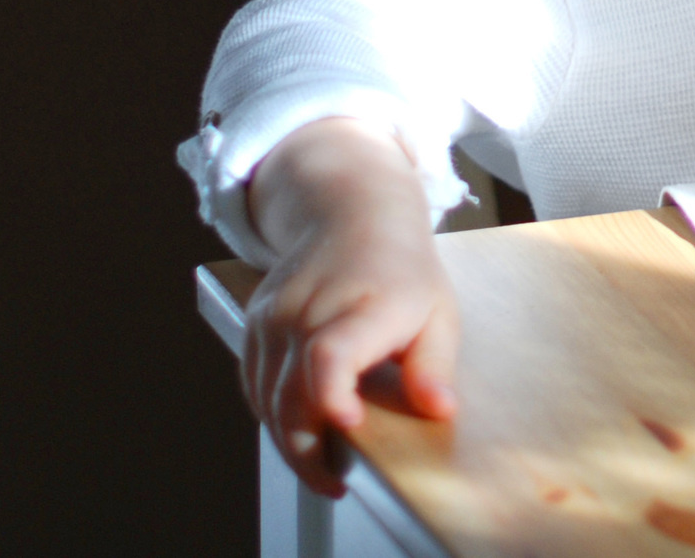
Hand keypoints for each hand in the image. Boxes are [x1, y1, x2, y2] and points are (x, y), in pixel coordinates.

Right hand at [241, 121, 459, 496]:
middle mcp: (307, 311)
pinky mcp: (255, 323)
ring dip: (288, 438)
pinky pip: (255, 382)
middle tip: (335, 481)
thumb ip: (434, 366)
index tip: (348, 424)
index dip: (331, 396)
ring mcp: (274, 317)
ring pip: (266, 397)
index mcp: (361, 306)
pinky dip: (272, 412)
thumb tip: (440, 410)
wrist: (352, 213)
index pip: (330, 356)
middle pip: (290, 394)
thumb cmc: (402, 269)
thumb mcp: (438, 311)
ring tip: (321, 465)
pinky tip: (299, 428)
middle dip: (307, 450)